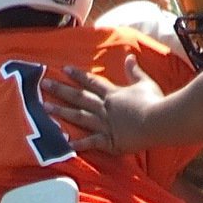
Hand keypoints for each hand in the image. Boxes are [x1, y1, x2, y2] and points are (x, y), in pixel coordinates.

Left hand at [41, 55, 165, 153]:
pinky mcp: (110, 140)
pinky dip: (80, 144)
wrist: (158, 121)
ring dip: (62, 111)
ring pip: (79, 116)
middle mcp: (105, 108)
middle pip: (79, 97)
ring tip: (46, 107)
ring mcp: (105, 124)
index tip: (63, 69)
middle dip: (61, 90)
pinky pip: (92, 143)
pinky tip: (67, 145)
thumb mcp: (145, 83)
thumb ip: (135, 71)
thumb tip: (129, 57)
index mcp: (114, 94)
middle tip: (44, 84)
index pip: (92, 82)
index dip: (77, 75)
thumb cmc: (154, 102)